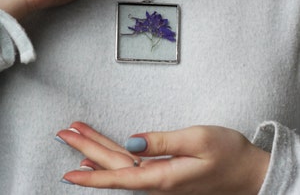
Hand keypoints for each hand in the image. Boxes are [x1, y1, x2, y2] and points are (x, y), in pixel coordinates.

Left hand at [56, 122, 269, 194]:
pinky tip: (103, 158)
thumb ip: (163, 142)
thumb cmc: (228, 154)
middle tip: (66, 134)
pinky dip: (114, 158)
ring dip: (98, 151)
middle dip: (87, 150)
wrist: (248, 171)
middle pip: (114, 166)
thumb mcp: (198, 139)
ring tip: (79, 137)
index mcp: (164, 176)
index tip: (67, 172)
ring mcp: (161, 179)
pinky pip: (132, 166)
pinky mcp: (166, 173)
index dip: (91, 174)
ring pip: (121, 165)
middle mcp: (158, 181)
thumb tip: (132, 142)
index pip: (119, 175)